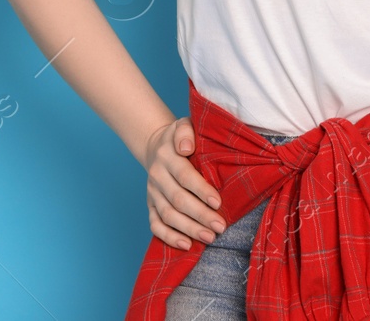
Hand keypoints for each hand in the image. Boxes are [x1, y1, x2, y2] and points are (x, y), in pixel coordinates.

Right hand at [143, 116, 226, 249]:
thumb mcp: (183, 125)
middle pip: (177, 199)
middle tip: (220, 226)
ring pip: (168, 215)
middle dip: (200, 215)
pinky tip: (186, 244)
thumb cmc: (180, 137)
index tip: (218, 203)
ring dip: (189, 229)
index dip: (201, 190)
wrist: (156, 146)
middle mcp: (157, 175)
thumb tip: (186, 148)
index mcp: (167, 156)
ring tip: (209, 237)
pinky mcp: (150, 205)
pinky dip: (169, 237)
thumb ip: (186, 132)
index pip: (184, 175)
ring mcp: (152, 192)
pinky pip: (155, 224)